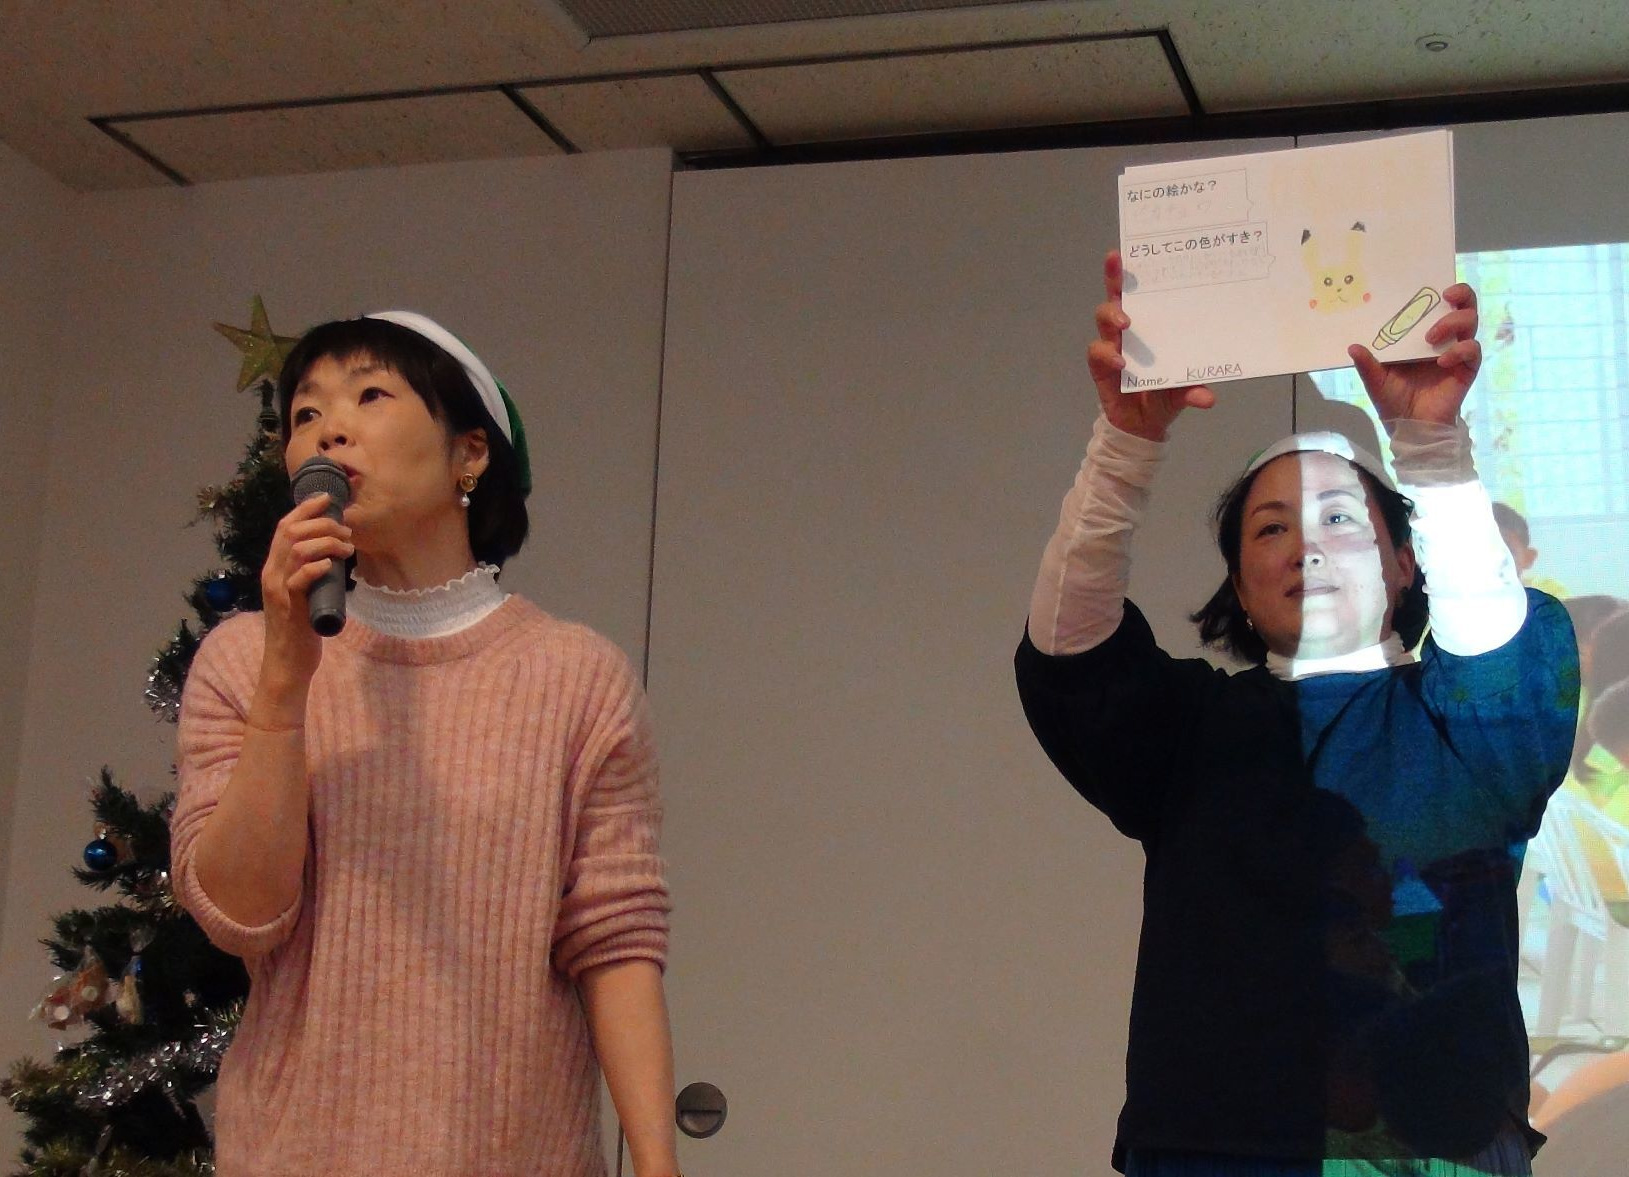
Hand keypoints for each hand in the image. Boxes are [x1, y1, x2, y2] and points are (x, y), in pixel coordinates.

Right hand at [253, 493, 352, 717]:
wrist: (287, 662)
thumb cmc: (300, 628)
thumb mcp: (304, 593)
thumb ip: (310, 572)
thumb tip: (331, 552)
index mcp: (274, 568)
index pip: (284, 527)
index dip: (305, 509)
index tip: (327, 499)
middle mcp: (271, 574)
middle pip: (291, 532)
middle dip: (321, 523)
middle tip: (345, 530)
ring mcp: (279, 590)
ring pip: (297, 550)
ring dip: (326, 542)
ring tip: (346, 547)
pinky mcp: (290, 607)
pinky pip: (299, 579)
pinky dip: (316, 567)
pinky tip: (330, 565)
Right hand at [1086, 250, 1215, 440]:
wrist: (1145, 424)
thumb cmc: (1166, 393)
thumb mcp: (1185, 388)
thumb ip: (1194, 388)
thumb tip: (1208, 398)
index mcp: (1151, 323)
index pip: (1142, 291)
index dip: (1135, 270)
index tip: (1130, 249)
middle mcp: (1127, 329)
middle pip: (1117, 295)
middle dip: (1114, 276)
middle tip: (1116, 263)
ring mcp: (1112, 344)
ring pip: (1104, 318)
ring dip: (1113, 316)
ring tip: (1126, 324)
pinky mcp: (1100, 366)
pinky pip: (1097, 353)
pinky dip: (1107, 355)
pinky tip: (1121, 363)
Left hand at [1348, 283, 1479, 425]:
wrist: (1410, 427)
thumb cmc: (1393, 399)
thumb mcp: (1375, 380)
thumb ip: (1366, 363)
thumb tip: (1352, 346)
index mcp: (1421, 334)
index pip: (1437, 304)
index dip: (1440, 288)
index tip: (1431, 282)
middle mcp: (1444, 338)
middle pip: (1464, 305)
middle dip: (1460, 294)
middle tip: (1446, 295)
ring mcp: (1457, 351)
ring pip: (1471, 321)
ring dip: (1452, 323)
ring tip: (1430, 337)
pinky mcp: (1467, 368)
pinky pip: (1473, 350)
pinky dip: (1460, 350)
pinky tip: (1442, 360)